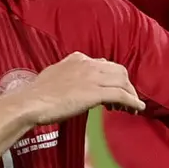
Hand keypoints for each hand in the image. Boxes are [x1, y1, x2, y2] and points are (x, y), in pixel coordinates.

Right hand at [19, 52, 144, 124]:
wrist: (30, 103)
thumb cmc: (37, 94)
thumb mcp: (54, 75)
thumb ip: (68, 74)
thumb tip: (74, 83)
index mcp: (78, 59)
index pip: (105, 65)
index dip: (113, 78)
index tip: (113, 90)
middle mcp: (88, 64)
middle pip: (119, 71)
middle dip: (126, 85)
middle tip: (125, 101)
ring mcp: (92, 77)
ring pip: (123, 81)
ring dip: (130, 94)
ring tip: (131, 107)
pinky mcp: (95, 92)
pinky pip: (121, 94)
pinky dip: (132, 101)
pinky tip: (137, 108)